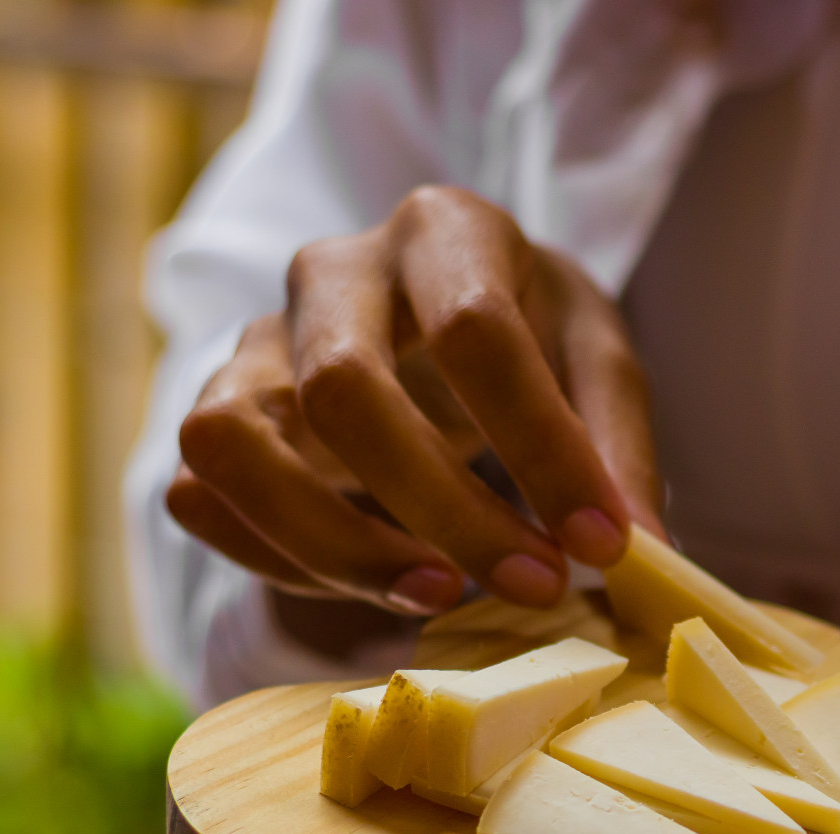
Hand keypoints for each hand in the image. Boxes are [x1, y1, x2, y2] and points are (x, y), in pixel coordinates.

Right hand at [167, 186, 661, 619]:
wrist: (449, 324)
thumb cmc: (532, 339)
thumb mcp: (598, 367)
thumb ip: (618, 450)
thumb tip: (638, 551)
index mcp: (444, 230)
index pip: (475, 329)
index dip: (541, 450)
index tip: (600, 544)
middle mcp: (332, 271)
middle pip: (343, 388)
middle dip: (444, 510)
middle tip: (535, 586)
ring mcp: (256, 342)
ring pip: (233, 443)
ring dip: (335, 546)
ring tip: (441, 596)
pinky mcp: (216, 415)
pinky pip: (200, 495)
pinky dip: (278, 561)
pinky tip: (380, 585)